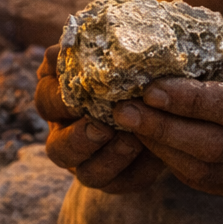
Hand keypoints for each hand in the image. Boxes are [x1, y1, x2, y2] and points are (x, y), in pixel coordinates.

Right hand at [35, 45, 168, 193]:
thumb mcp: (118, 41)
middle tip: (102, 128)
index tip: (81, 92)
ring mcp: (91, 157)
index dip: (58, 100)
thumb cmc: (139, 51)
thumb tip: (56, 53)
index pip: (46, 100)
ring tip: (133, 141)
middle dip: (78, 140)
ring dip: (107, 160)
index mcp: (59, 95)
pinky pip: (120, 183)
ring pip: (85, 172)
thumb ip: (90, 47)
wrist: (176, 72)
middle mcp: (68, 130)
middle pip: (57, 148)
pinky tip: (155, 154)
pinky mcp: (118, 175)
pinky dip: (135, 170)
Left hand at [109, 30, 222, 197]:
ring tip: (132, 125)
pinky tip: (154, 142)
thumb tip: (157, 45)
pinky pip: (208, 183)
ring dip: (161, 149)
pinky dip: (175, 163)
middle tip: (122, 111)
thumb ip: (219, 49)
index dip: (188, 101)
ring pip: (206, 171)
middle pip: (214, 146)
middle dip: (162, 129)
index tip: (148, 89)